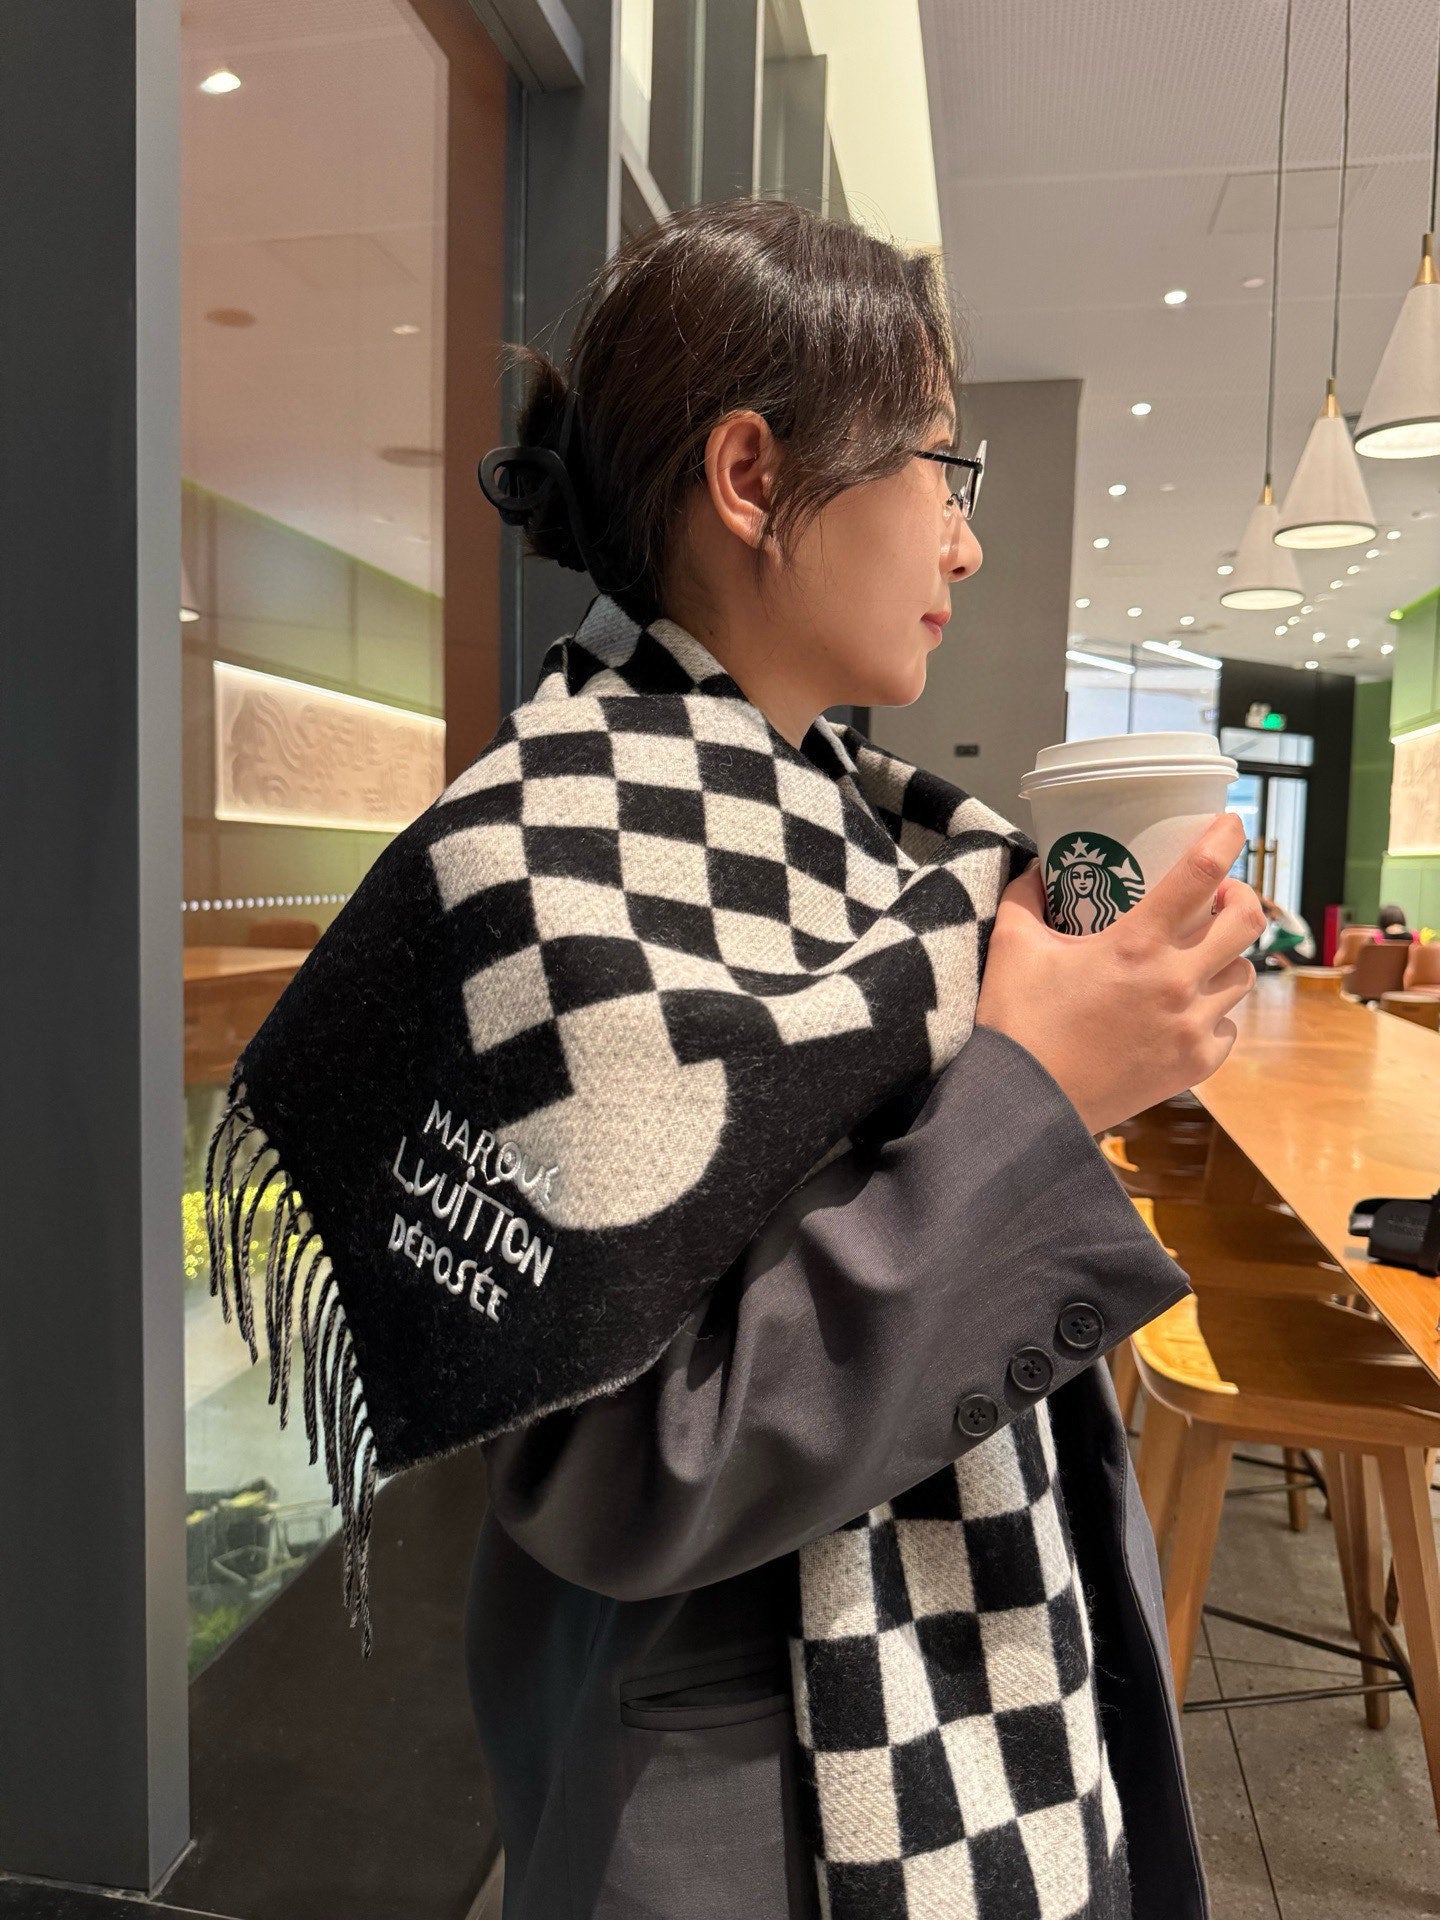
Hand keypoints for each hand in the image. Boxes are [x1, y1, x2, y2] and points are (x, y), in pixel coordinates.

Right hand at [974, 813, 1263, 1135]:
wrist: (1027, 1105)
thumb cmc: (1017, 1026)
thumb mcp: (1011, 948)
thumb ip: (1025, 899)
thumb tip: (1036, 870)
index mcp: (1135, 944)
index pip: (1199, 873)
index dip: (1225, 838)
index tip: (1230, 823)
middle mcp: (1175, 981)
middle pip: (1248, 923)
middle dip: (1243, 899)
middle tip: (1222, 898)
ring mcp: (1190, 1026)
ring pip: (1243, 976)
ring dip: (1229, 958)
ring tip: (1203, 956)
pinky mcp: (1193, 1065)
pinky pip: (1228, 1027)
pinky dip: (1216, 1013)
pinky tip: (1188, 1010)